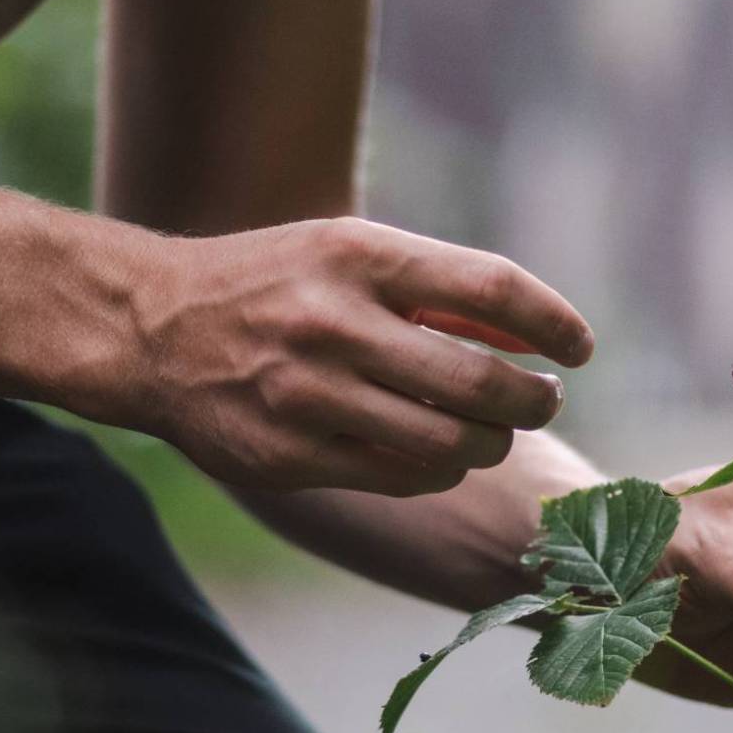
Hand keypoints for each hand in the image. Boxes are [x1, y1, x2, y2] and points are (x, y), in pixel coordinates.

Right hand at [121, 217, 593, 495]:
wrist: (149, 329)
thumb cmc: (274, 283)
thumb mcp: (350, 253)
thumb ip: (442, 291)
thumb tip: (542, 340)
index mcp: (359, 256)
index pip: (492, 287)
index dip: (555, 321)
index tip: (582, 346)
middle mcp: (334, 324)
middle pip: (481, 383)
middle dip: (535, 401)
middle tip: (544, 399)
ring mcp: (307, 397)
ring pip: (449, 445)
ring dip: (491, 444)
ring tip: (491, 430)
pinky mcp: (288, 458)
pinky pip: (401, 480)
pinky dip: (438, 470)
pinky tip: (436, 452)